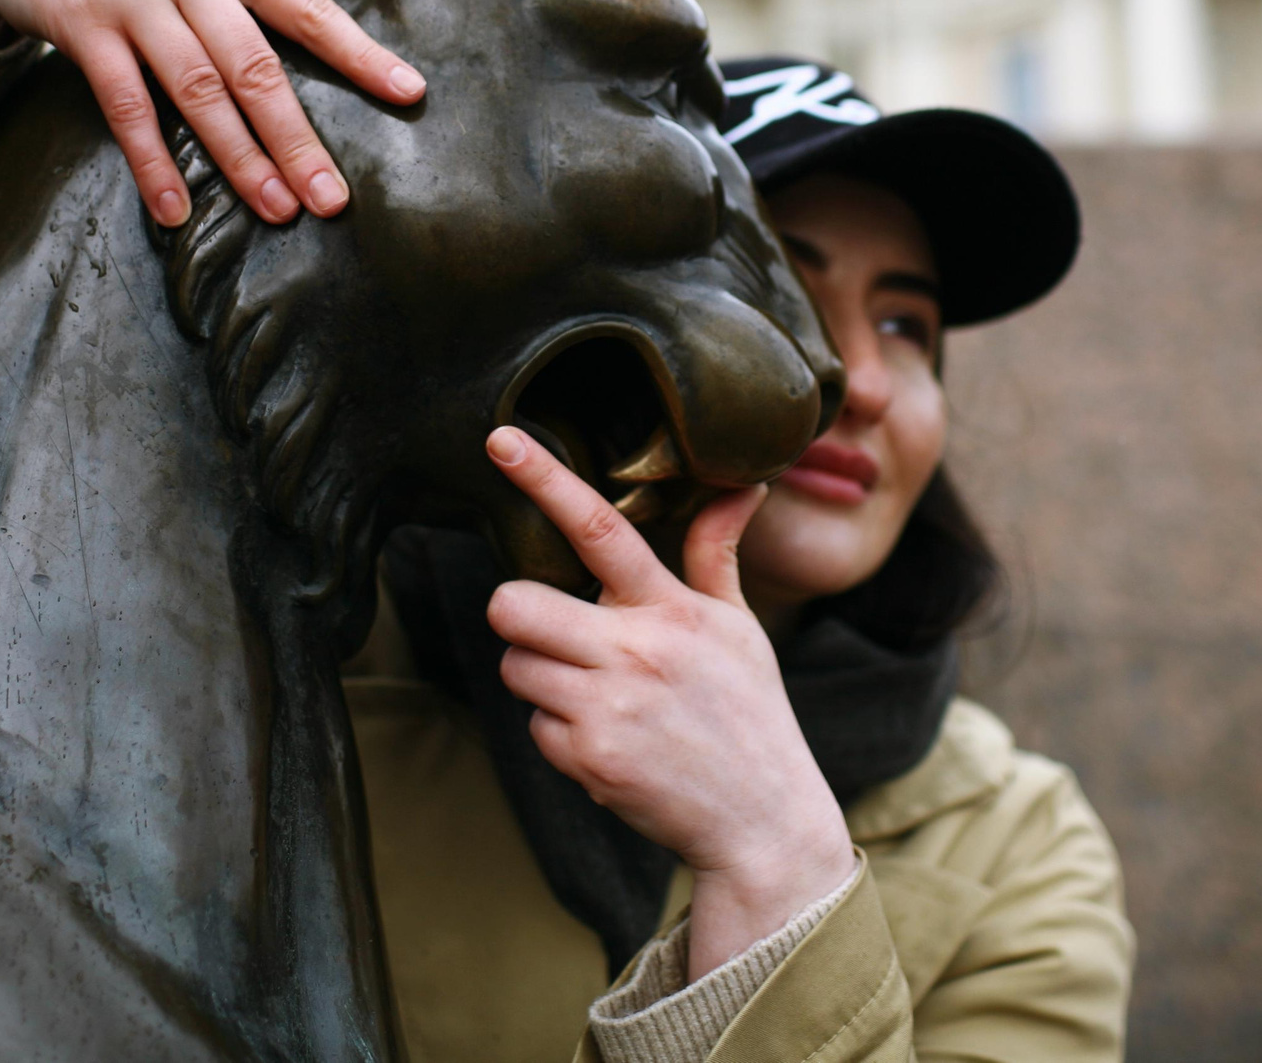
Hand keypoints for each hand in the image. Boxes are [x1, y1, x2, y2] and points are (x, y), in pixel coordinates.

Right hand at [0, 0, 426, 226]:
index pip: (304, 6)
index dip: (358, 52)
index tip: (408, 93)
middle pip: (257, 65)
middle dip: (299, 137)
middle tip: (333, 199)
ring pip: (200, 91)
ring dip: (240, 159)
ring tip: (276, 212)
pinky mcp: (81, 25)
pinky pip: (125, 105)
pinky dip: (153, 160)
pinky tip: (176, 208)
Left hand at [481, 427, 857, 977]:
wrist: (762, 821)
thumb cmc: (748, 714)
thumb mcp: (740, 628)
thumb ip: (717, 555)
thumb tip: (743, 486)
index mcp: (673, 609)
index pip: (601, 529)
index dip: (546, 480)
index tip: (500, 440)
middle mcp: (637, 652)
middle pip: (515, 605)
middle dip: (519, 615)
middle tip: (555, 632)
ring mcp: (608, 708)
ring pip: (516, 665)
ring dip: (539, 677)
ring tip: (594, 694)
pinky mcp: (588, 759)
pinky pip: (533, 726)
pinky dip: (558, 733)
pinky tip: (607, 740)